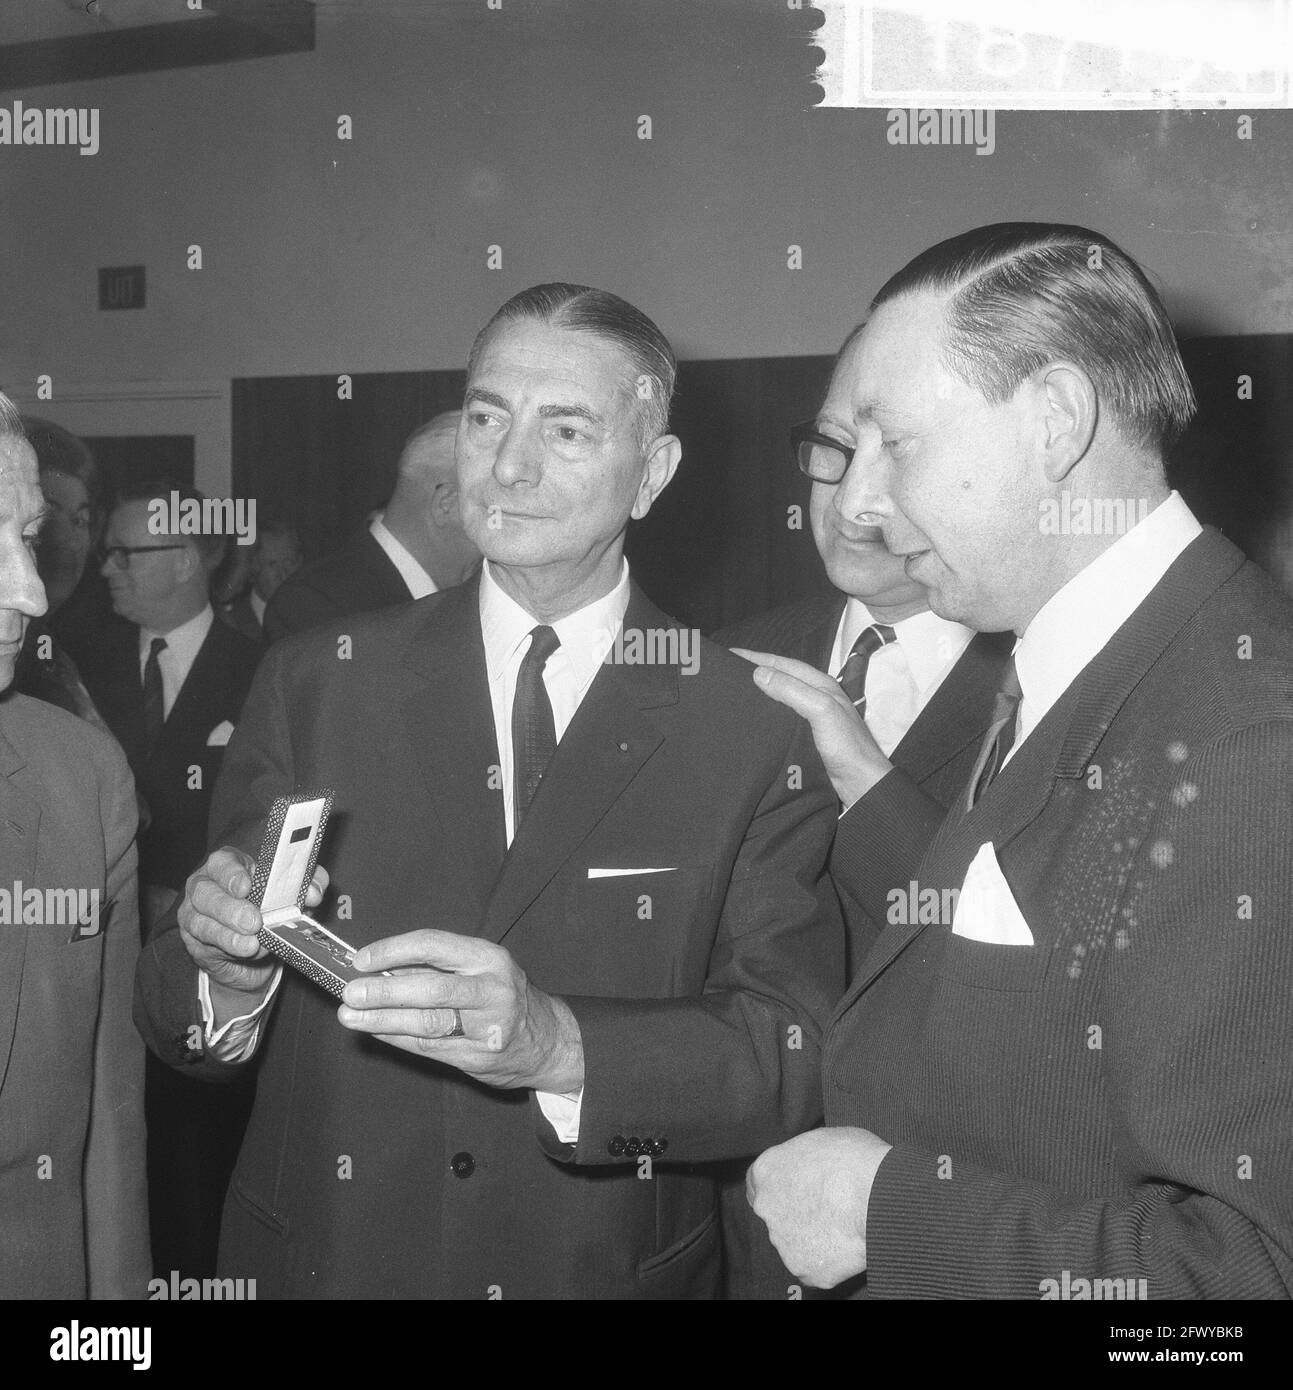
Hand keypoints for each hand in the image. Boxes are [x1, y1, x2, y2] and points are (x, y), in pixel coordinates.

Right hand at [178, 845, 327, 1001]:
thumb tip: (314, 892)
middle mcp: (205, 887)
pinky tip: (247, 950)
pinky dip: (230, 947)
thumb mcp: (290, 895)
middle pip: (206, 892)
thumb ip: (304, 886)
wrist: (252, 953)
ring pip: (202, 921)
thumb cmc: (268, 911)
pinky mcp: (195, 942)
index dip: (232, 873)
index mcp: (228, 866)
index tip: (247, 886)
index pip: (222, 862)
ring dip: (230, 933)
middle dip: (230, 907)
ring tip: (253, 943)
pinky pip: (207, 944)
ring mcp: (194, 915)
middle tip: (254, 921)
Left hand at [338, 931, 583, 1091]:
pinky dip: (396, 1038)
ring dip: (382, 1019)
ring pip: (426, 1023)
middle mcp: (491, 990)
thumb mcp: (481, 969)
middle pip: (430, 989)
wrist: (547, 1041)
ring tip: (351, 1015)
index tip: (362, 959)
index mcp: (489, 958)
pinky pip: (428, 1047)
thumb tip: (382, 966)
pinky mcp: (477, 1057)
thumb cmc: (505, 996)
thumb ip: (436, 968)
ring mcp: (486, 1027)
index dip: (393, 950)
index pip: (433, 946)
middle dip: (384, 991)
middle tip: (351, 991)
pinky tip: (375, 1031)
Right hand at [731, 648, 892, 808]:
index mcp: (822, 685)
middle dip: (757, 671)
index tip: (732, 655)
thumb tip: (758, 673)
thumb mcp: (821, 711)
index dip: (758, 658)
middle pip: (782, 677)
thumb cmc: (846, 745)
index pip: (785, 664)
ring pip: (780, 698)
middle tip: (729, 671)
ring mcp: (811, 717)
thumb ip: (792, 691)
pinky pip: (781, 718)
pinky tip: (753, 718)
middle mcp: (816, 697)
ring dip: (759, 692)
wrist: (860, 783)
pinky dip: (765, 713)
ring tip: (735, 691)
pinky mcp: (806, 736)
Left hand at [747, 1126, 891, 1288]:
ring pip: (794, 1243)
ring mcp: (783, 1242)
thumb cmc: (856, 1160)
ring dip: (812, 1237)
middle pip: (776, 1214)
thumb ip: (804, 1157)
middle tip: (827, 1208)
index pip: (758, 1183)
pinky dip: (829, 1260)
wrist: (878, 1196)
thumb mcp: (823, 1139)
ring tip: (842, 1225)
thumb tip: (811, 1165)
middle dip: (795, 1213)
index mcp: (767, 1170)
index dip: (780, 1186)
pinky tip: (847, 1244)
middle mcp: (767, 1208)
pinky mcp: (805, 1269)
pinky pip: (815, 1267)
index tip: (798, 1189)